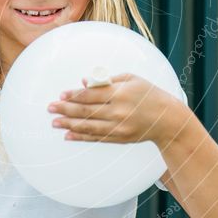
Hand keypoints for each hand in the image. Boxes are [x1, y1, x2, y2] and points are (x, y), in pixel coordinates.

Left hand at [46, 73, 182, 143]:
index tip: (60, 95)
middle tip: (50, 108)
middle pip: (86, 110)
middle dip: (65, 109)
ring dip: (69, 124)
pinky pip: (96, 137)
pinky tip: (68, 135)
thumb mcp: (132, 79)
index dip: (73, 94)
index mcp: (121, 92)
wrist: (168, 119)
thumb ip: (107, 80)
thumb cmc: (149, 94)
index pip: (91, 94)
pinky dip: (81, 136)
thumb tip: (83, 82)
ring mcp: (119, 126)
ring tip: (54, 122)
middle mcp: (118, 110)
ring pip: (88, 126)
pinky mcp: (120, 138)